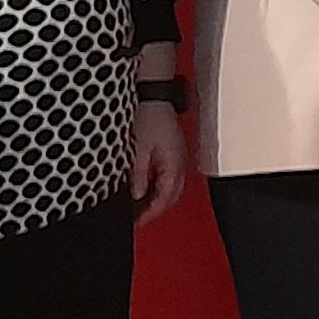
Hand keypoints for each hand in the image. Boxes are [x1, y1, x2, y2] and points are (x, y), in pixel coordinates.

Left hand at [127, 99, 189, 223]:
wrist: (155, 97)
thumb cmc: (149, 117)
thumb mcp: (138, 150)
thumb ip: (139, 175)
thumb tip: (138, 194)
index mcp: (173, 165)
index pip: (165, 198)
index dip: (152, 213)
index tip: (139, 221)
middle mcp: (180, 163)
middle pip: (172, 196)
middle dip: (158, 209)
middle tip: (142, 217)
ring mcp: (179, 156)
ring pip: (174, 187)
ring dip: (161, 198)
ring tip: (144, 205)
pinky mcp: (175, 150)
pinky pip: (172, 174)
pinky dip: (162, 185)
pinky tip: (150, 185)